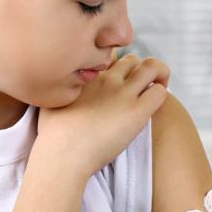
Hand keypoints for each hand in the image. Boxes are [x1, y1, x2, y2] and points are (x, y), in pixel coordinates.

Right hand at [36, 54, 168, 176]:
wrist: (62, 155)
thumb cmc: (52, 136)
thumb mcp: (49, 100)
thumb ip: (59, 88)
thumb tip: (56, 86)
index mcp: (87, 75)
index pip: (110, 56)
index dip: (116, 67)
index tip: (116, 81)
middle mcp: (106, 78)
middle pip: (132, 60)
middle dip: (138, 70)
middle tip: (140, 87)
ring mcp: (123, 94)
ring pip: (151, 67)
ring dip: (158, 75)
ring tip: (157, 88)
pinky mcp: (137, 112)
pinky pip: (160, 92)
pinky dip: (162, 92)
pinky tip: (154, 104)